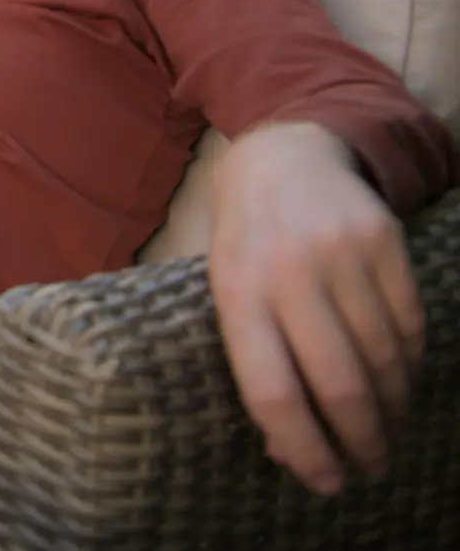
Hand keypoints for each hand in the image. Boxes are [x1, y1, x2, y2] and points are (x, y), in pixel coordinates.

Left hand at [209, 122, 422, 495]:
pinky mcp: (384, 241)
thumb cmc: (243, 235)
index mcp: (236, 290)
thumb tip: (284, 445)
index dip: (303, 447)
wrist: (283, 151)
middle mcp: (289, 273)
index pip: (272, 390)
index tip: (325, 481)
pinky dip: (409, 365)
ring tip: (386, 431)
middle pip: (338, 384)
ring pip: (383, 360)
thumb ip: (250, 358)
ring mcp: (341, 255)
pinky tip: (400, 381)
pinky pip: (410, 325)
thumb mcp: (224, 287)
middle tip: (368, 468)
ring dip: (391, 409)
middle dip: (360, 442)